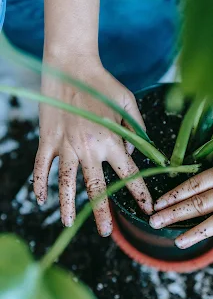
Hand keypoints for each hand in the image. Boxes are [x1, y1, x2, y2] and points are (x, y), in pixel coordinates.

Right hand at [33, 55, 152, 236]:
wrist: (70, 67)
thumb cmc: (102, 84)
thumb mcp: (128, 103)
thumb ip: (137, 129)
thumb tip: (136, 153)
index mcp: (111, 140)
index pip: (129, 174)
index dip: (140, 193)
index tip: (146, 208)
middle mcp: (89, 148)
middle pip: (97, 187)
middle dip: (102, 212)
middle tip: (104, 232)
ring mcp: (65, 146)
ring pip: (66, 183)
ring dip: (67, 205)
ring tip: (68, 223)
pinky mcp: (47, 140)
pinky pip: (41, 167)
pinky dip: (39, 184)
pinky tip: (41, 199)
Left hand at [149, 169, 212, 248]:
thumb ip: (205, 175)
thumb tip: (190, 180)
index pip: (195, 184)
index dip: (175, 194)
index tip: (157, 204)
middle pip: (199, 203)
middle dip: (175, 214)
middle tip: (154, 222)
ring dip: (195, 233)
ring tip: (179, 243)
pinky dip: (206, 234)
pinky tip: (196, 242)